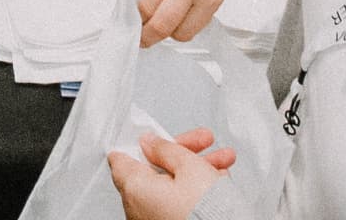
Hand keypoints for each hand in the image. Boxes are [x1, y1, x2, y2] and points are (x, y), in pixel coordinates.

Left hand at [108, 128, 236, 219]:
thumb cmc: (203, 210)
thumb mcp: (189, 166)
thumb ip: (166, 149)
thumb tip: (151, 142)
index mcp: (134, 188)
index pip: (121, 158)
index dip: (140, 142)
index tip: (157, 134)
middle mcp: (137, 207)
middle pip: (154, 169)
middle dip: (182, 152)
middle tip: (203, 141)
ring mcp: (153, 219)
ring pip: (171, 184)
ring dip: (196, 168)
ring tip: (224, 159)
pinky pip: (178, 202)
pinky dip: (195, 189)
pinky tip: (218, 180)